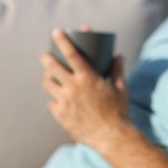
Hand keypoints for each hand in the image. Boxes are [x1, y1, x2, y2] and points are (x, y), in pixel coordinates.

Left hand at [41, 28, 127, 150]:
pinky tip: (57, 98)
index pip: (71, 54)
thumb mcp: (121, 88)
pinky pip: (51, 103)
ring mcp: (65, 102)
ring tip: (49, 77)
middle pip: (53, 67)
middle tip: (45, 55)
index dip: (62, 40)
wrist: (110, 136)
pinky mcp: (60, 116)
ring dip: (48, 78)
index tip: (56, 31)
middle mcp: (73, 88)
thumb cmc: (118, 110)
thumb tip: (118, 56)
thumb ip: (118, 70)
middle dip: (47, 58)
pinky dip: (54, 98)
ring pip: (49, 85)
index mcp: (88, 78)